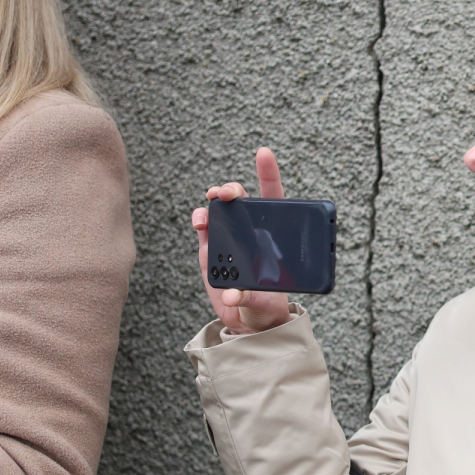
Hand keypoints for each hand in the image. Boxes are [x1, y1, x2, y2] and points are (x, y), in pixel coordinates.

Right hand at [191, 147, 295, 333]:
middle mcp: (250, 232)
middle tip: (227, 193)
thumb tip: (233, 296)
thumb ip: (249, 298)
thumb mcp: (262, 305)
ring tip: (211, 204)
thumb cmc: (265, 306)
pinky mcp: (211, 249)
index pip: (273, 200)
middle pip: (243, 201)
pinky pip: (205, 227)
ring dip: (215, 202)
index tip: (263, 153)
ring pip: (221, 210)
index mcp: (272, 237)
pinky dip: (201, 220)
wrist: (247, 320)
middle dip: (233, 190)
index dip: (268, 175)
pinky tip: (200, 222)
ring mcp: (230, 238)